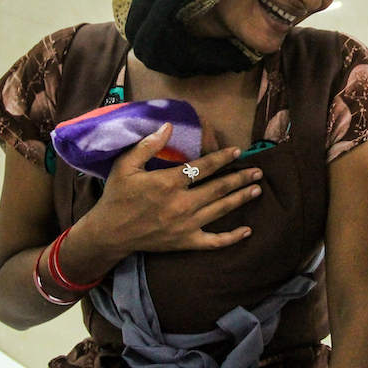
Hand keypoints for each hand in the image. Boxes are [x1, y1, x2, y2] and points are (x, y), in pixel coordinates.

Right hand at [86, 123, 260, 258]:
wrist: (109, 233)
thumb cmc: (117, 197)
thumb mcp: (125, 165)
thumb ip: (148, 145)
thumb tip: (168, 126)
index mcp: (169, 183)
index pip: (203, 167)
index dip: (222, 157)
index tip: (237, 151)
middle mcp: (182, 204)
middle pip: (219, 188)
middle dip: (240, 178)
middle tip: (258, 171)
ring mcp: (186, 225)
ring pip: (221, 210)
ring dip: (240, 199)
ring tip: (257, 190)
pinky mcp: (185, 242)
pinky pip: (213, 241)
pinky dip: (232, 237)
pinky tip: (247, 231)